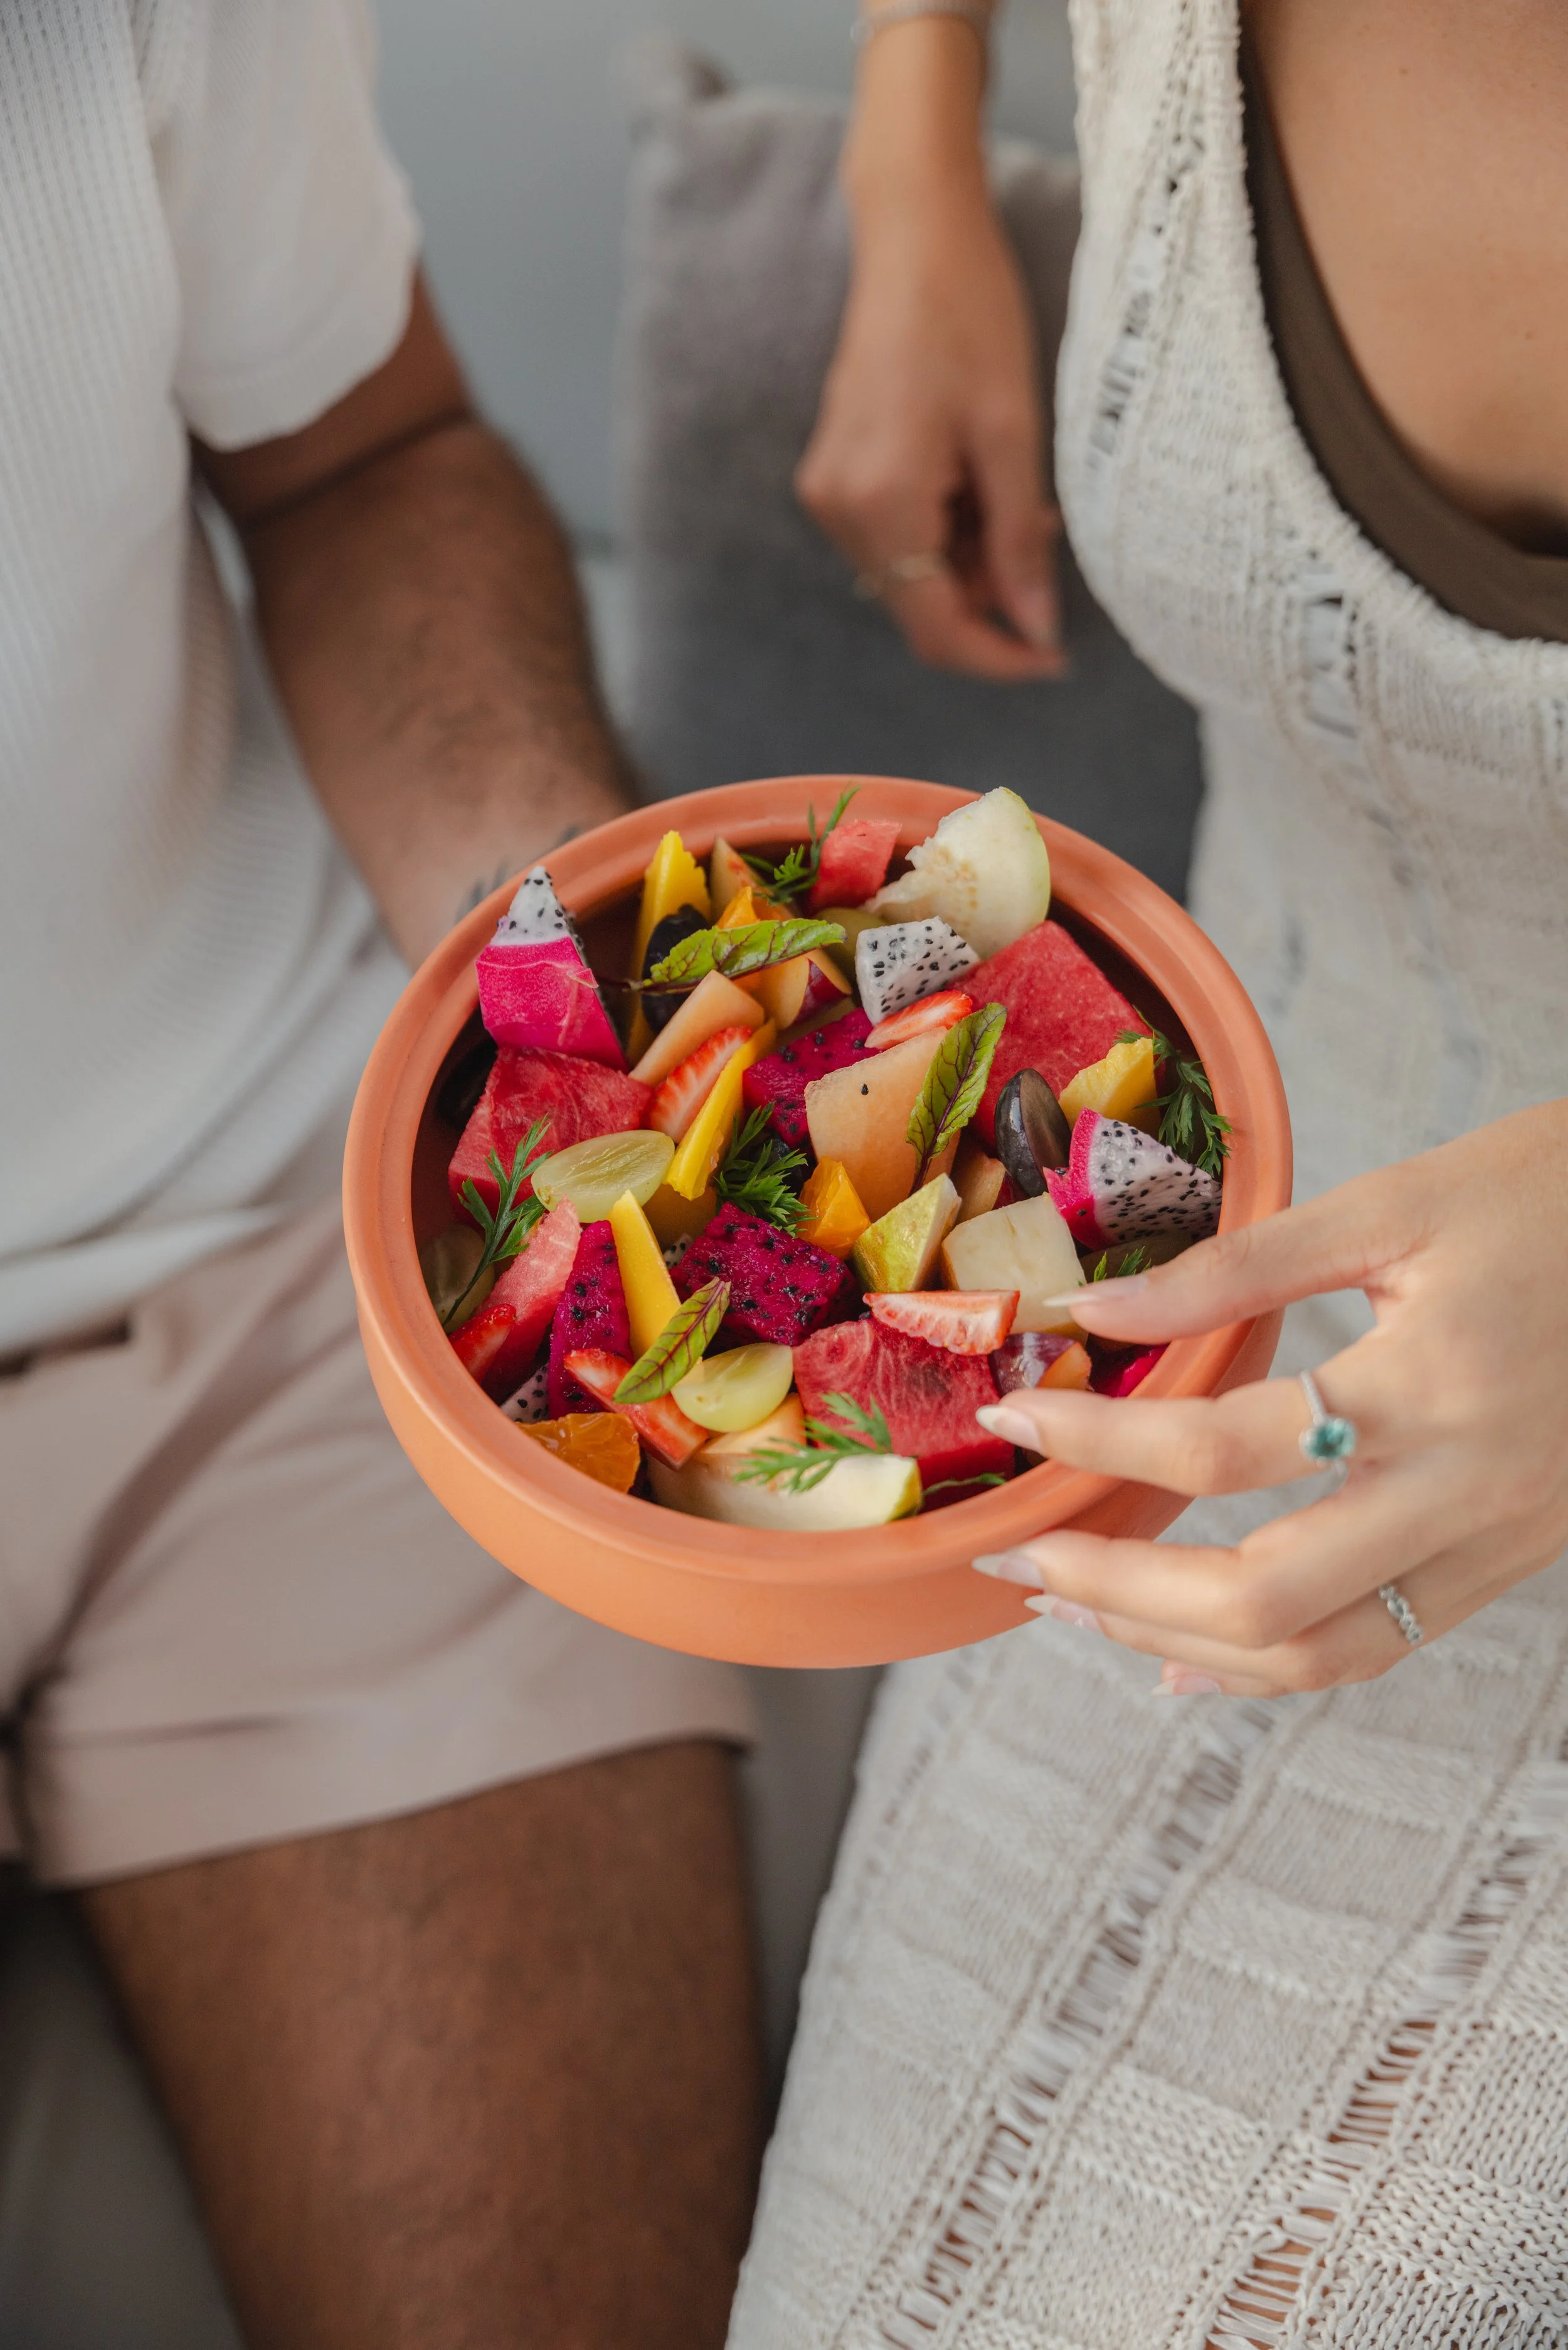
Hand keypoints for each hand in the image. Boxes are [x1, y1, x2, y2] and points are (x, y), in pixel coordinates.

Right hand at [798, 180, 1064, 680]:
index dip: (999, 656)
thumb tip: (1035, 627)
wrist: (913, 237)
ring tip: (1014, 496)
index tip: (1054, 657)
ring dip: (969, 562)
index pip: (936, 629)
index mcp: (881, 502)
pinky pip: (895, 537)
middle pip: (920, 608)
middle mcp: (840, 509)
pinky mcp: (834, 474)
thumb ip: (1018, 543)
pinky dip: (944, 532)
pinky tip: (977, 483)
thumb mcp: (1011, 434)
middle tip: (1044, 540)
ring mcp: (830, 492)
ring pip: (909, 575)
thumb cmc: (969, 314)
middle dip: (988, 599)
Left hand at [973, 1103, 1567, 1694]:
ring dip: (1179, 1644)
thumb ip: (1240, 1266)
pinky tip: (1189, 1660)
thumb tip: (1093, 1311)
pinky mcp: (1512, 1558)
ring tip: (1074, 1609)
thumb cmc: (1554, 1195)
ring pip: (1319, 1651)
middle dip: (1115, 1590)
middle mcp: (1464, 1491)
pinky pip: (1377, 1644)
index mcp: (1427, 1388)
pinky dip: (1272, 1665)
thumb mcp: (1398, 1202)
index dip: (1094, 1443)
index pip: (1219, 1452)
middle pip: (1260, 1595)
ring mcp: (1497, 1542)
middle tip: (1013, 1558)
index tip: (1010, 1415)